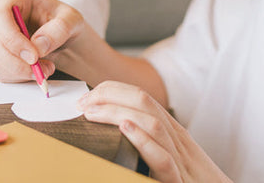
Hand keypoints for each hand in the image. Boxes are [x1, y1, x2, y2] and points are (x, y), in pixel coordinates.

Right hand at [0, 0, 87, 82]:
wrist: (59, 35)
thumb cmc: (63, 21)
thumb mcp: (72, 20)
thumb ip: (59, 30)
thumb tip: (38, 47)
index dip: (12, 38)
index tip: (33, 56)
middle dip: (17, 62)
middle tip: (41, 70)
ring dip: (17, 72)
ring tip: (43, 70)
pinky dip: (14, 77)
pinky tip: (32, 72)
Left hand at [78, 81, 231, 182]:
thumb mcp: (173, 158)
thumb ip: (150, 143)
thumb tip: (117, 131)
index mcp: (174, 133)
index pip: (142, 97)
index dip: (112, 91)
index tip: (87, 97)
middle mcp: (177, 140)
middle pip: (144, 101)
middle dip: (110, 95)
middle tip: (82, 103)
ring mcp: (180, 159)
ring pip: (151, 123)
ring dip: (117, 112)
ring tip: (93, 112)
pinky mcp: (179, 181)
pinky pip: (162, 158)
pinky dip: (143, 141)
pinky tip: (125, 130)